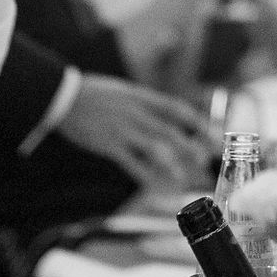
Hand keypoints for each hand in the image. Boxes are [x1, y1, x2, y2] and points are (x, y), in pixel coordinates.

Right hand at [56, 75, 210, 188]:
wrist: (64, 96)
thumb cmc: (96, 94)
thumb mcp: (126, 92)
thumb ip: (146, 104)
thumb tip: (168, 116)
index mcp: (143, 97)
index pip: (177, 110)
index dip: (197, 123)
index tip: (212, 134)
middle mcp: (137, 113)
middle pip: (170, 132)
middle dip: (190, 147)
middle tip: (205, 160)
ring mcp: (123, 129)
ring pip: (154, 148)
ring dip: (172, 164)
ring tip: (183, 178)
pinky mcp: (109, 145)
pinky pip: (131, 163)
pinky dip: (144, 175)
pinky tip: (154, 185)